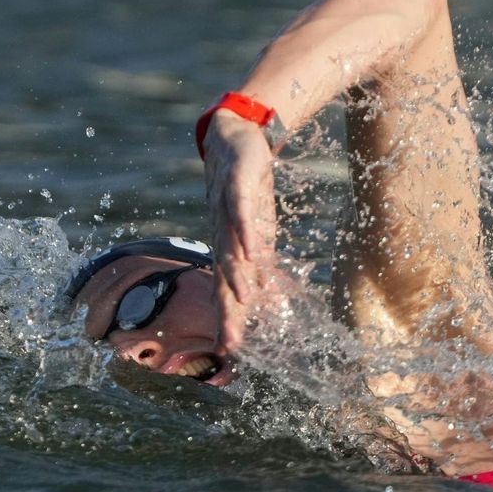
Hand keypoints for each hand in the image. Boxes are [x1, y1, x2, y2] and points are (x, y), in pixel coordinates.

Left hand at [201, 109, 278, 353]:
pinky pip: (240, 210)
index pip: (225, 291)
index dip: (227, 320)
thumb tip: (270, 303)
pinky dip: (245, 231)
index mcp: (229, 249)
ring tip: (241, 302)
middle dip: (226, 311)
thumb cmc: (245, 190)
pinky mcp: (238, 184)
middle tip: (229, 342)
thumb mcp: (258, 232)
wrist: (234, 139)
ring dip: (235, 275)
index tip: (230, 353)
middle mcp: (223, 235)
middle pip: (222, 277)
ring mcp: (227, 210)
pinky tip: (252, 250)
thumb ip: (260, 267)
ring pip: (230, 248)